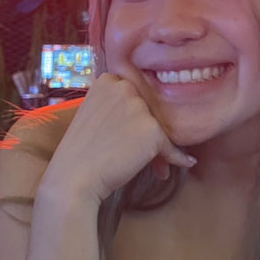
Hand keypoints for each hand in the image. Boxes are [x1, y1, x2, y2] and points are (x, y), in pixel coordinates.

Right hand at [37, 73, 195, 204]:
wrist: (74, 179)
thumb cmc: (81, 152)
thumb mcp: (93, 114)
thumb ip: (118, 106)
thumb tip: (151, 116)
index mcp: (107, 80)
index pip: (133, 93)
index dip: (134, 114)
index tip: (128, 132)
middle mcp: (124, 87)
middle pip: (148, 107)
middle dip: (147, 129)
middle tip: (137, 152)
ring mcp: (139, 106)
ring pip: (158, 125)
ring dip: (158, 145)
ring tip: (152, 166)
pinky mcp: (152, 128)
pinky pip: (171, 145)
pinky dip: (176, 157)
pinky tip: (186, 162)